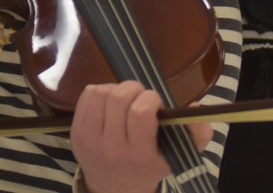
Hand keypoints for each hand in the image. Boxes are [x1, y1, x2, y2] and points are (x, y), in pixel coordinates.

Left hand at [72, 81, 209, 192]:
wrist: (115, 189)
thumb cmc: (150, 166)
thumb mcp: (177, 156)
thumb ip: (196, 134)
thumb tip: (197, 108)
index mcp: (140, 154)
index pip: (141, 112)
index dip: (151, 98)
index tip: (156, 102)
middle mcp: (112, 148)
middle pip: (119, 99)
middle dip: (134, 89)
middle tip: (141, 97)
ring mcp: (90, 140)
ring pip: (101, 94)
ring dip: (116, 89)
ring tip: (125, 100)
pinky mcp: (76, 132)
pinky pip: (87, 96)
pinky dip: (100, 91)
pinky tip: (109, 102)